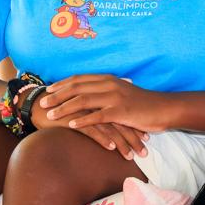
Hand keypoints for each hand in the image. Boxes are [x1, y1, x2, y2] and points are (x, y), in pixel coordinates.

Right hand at [28, 92, 148, 159]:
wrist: (37, 105)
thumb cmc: (62, 109)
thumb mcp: (83, 109)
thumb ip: (99, 112)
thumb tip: (113, 119)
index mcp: (100, 98)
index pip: (123, 113)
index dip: (135, 126)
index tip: (147, 138)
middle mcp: (96, 102)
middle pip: (120, 121)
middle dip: (133, 137)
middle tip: (145, 152)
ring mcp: (85, 110)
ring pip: (109, 127)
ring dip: (122, 142)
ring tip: (131, 156)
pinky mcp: (74, 118)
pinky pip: (91, 129)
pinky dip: (103, 138)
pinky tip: (112, 148)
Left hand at [38, 74, 172, 134]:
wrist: (163, 109)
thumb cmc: (142, 103)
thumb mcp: (122, 93)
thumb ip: (107, 91)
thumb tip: (92, 94)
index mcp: (108, 79)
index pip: (79, 79)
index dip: (62, 84)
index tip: (47, 90)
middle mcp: (109, 85)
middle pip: (76, 88)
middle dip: (57, 96)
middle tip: (42, 104)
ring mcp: (115, 97)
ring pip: (83, 101)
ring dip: (64, 108)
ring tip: (50, 116)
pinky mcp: (121, 112)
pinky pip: (97, 116)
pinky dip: (82, 120)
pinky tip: (71, 125)